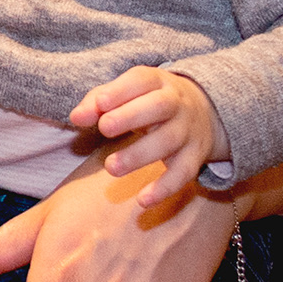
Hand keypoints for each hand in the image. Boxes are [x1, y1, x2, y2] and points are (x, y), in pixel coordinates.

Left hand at [68, 66, 229, 212]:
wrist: (205, 109)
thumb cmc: (148, 100)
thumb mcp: (127, 92)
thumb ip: (97, 102)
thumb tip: (77, 117)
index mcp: (156, 82)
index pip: (141, 80)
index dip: (121, 90)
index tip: (101, 103)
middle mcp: (176, 103)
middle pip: (159, 106)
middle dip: (131, 117)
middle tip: (105, 129)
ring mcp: (188, 130)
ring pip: (169, 141)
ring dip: (140, 155)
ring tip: (111, 167)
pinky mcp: (194, 156)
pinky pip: (183, 172)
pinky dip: (165, 188)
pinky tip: (143, 200)